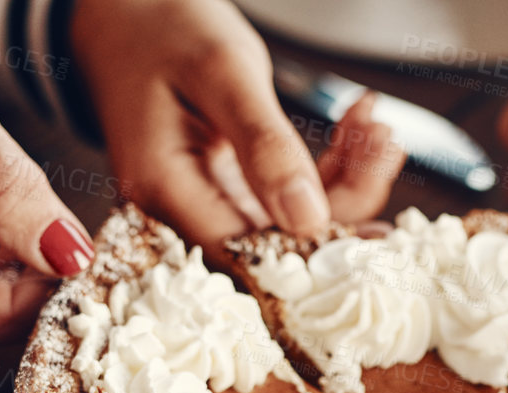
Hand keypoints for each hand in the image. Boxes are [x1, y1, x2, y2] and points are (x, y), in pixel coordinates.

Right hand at [72, 0, 404, 248]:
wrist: (122, 7)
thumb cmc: (159, 24)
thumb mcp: (221, 72)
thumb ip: (264, 146)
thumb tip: (308, 222)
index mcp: (167, 189)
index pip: (253, 253)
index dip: (319, 249)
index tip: (378, 228)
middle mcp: (181, 208)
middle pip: (279, 241)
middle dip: (344, 200)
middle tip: (384, 144)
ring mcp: (204, 198)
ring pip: (290, 217)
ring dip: (343, 176)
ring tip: (374, 127)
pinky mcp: (224, 184)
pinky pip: (284, 193)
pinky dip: (326, 163)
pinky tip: (353, 128)